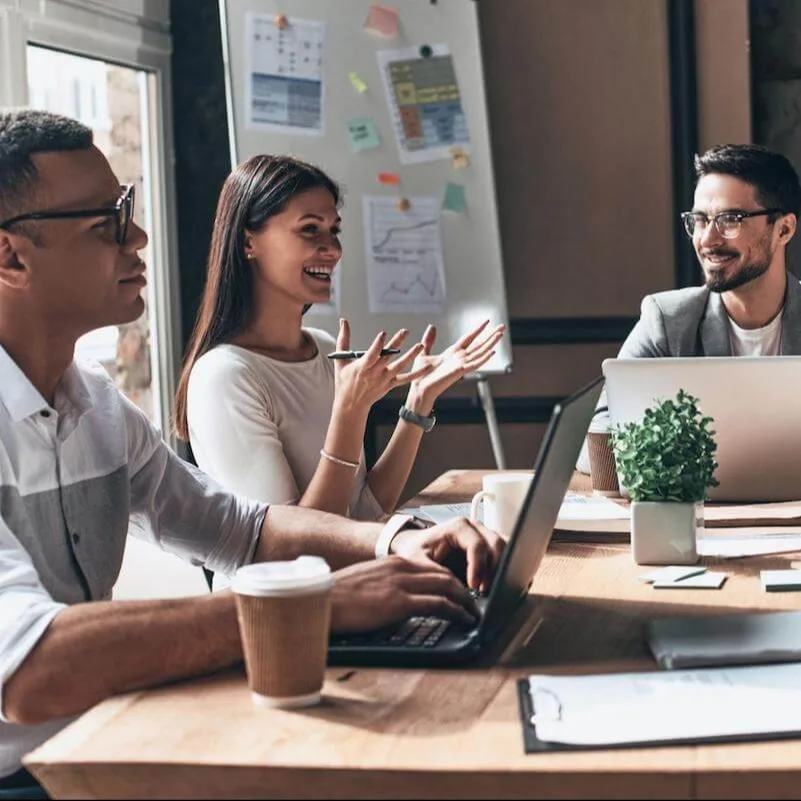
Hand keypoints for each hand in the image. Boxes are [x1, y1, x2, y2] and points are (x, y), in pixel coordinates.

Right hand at [329, 556, 480, 632]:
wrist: (320, 600)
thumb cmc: (337, 596)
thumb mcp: (366, 582)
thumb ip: (385, 584)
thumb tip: (394, 598)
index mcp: (393, 561)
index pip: (432, 567)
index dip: (449, 580)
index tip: (458, 592)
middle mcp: (401, 567)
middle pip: (445, 574)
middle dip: (464, 589)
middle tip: (473, 602)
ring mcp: (402, 584)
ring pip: (448, 586)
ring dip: (466, 601)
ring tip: (474, 613)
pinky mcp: (400, 602)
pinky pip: (439, 604)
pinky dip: (457, 612)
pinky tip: (464, 620)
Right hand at [332, 319, 433, 415]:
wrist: (351, 405)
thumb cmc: (344, 380)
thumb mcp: (341, 360)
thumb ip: (343, 339)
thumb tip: (343, 320)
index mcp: (362, 367)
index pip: (371, 355)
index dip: (377, 345)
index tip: (383, 333)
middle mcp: (374, 373)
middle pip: (387, 356)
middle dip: (397, 343)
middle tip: (406, 331)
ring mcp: (384, 379)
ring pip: (399, 366)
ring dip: (410, 356)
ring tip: (420, 345)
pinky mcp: (390, 384)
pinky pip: (405, 379)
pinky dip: (417, 373)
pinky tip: (428, 367)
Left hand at [390, 517, 505, 594]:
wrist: (414, 547)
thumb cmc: (416, 551)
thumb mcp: (419, 562)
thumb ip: (436, 574)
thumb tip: (455, 590)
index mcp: (458, 527)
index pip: (477, 545)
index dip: (478, 567)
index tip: (474, 586)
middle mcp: (474, 528)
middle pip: (497, 545)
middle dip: (493, 570)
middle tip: (483, 592)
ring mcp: (484, 535)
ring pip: (504, 548)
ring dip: (499, 569)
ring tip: (486, 590)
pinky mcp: (488, 546)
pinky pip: (503, 554)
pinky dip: (502, 569)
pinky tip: (492, 584)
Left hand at [407, 320, 505, 411]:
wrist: (419, 390)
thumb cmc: (421, 376)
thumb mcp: (423, 353)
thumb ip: (429, 340)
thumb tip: (431, 327)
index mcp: (452, 353)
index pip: (469, 338)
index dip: (478, 330)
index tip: (487, 321)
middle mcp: (459, 359)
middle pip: (479, 344)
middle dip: (491, 335)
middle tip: (502, 327)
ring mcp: (461, 365)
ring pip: (480, 352)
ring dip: (491, 343)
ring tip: (501, 335)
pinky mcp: (459, 372)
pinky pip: (474, 364)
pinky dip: (484, 359)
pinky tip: (492, 352)